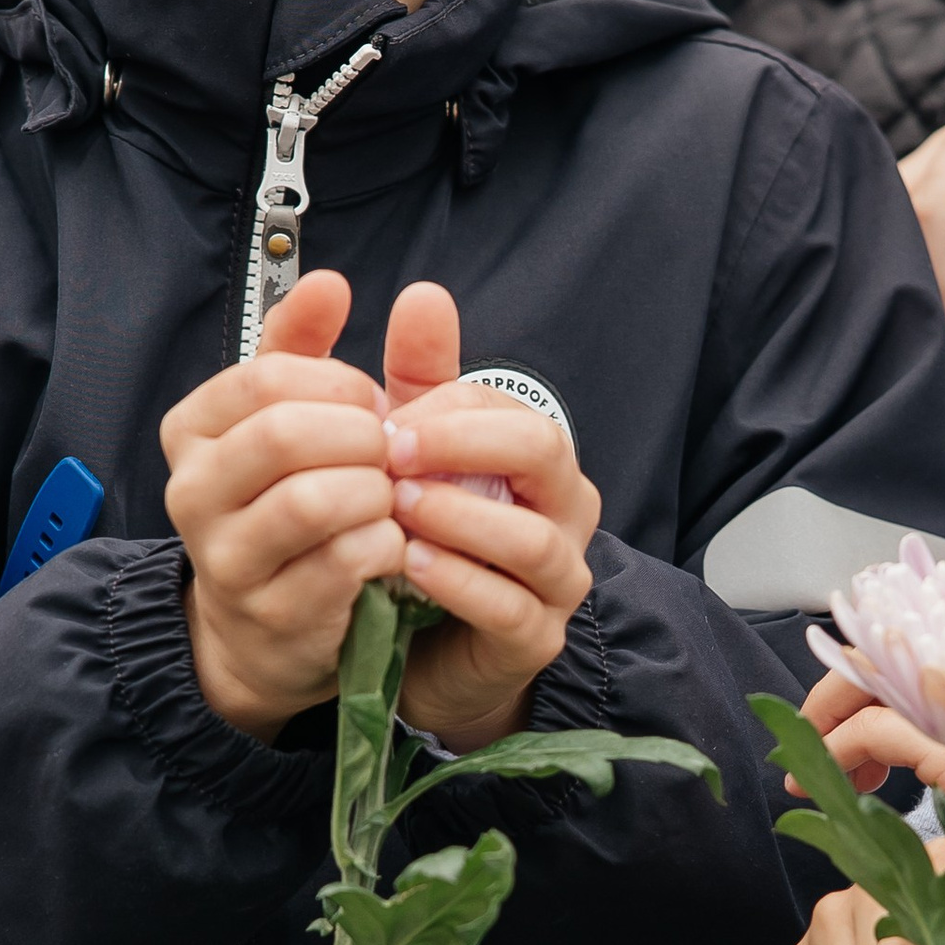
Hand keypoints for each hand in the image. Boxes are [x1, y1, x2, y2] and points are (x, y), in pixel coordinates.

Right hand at [164, 274, 408, 734]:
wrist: (266, 624)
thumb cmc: (292, 502)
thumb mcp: (294, 416)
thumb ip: (306, 346)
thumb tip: (329, 281)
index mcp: (192, 429)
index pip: (267, 376)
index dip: (339, 384)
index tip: (372, 406)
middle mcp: (191, 491)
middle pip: (285, 435)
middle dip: (360, 438)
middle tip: (391, 453)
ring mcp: (225, 557)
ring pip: (312, 500)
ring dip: (375, 492)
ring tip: (391, 497)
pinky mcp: (271, 611)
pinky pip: (345, 559)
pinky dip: (386, 542)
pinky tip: (392, 541)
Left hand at [381, 283, 601, 750]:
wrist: (424, 651)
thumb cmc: (428, 541)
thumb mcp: (417, 455)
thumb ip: (420, 379)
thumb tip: (424, 293)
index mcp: (538, 461)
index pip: (510, 409)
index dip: (448, 408)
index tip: (382, 416)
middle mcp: (563, 514)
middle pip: (544, 453)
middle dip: (466, 445)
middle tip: (392, 450)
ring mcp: (557, 582)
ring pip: (534, 539)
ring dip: (463, 516)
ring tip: (400, 506)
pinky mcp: (535, 641)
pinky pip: (511, 608)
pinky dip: (461, 582)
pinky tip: (410, 563)